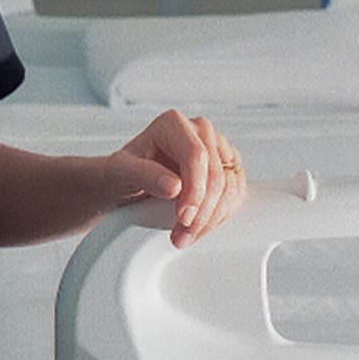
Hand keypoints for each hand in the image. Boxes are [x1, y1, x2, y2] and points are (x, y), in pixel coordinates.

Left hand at [104, 109, 245, 247]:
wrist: (127, 181)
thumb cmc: (123, 171)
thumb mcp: (121, 171)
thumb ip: (144, 175)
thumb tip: (174, 186)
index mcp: (173, 123)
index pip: (195, 156)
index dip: (194, 189)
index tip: (183, 216)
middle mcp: (200, 131)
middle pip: (216, 174)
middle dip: (202, 211)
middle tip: (183, 234)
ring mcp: (217, 148)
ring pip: (230, 186)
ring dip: (212, 218)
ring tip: (186, 236)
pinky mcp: (227, 167)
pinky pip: (236, 194)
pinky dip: (220, 216)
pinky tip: (199, 228)